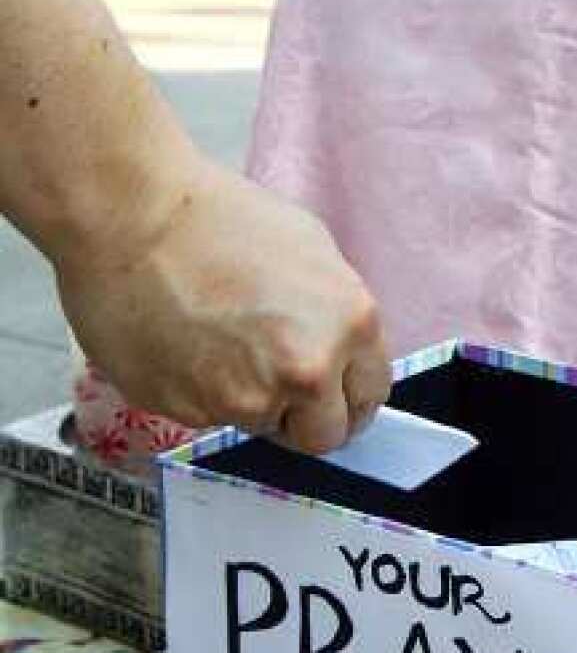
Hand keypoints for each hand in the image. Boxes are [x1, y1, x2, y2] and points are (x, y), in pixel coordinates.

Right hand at [57, 158, 391, 453]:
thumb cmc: (216, 217)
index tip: (331, 394)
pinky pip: (210, 417)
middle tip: (277, 380)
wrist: (131, 217)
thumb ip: (335, 316)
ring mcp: (247, 399)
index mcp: (351, 325)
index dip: (347, 394)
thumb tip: (340, 354)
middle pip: (323, 435)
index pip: (369, 397)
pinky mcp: (191, 412)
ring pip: (263, 425)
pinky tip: (187, 346)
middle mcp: (307, 371)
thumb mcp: (310, 249)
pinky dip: (203, 393)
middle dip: (305, 416)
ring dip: (249, 400)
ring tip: (218, 342)